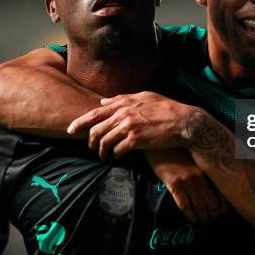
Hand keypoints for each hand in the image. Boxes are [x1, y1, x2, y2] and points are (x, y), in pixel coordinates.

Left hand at [68, 91, 199, 158]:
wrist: (184, 122)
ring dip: (101, 151)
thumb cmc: (167, 108)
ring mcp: (128, 127)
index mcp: (124, 102)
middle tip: (91, 148)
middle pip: (96, 130)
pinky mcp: (135, 141)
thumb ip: (123, 98)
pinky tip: (117, 157)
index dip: (80, 122)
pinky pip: (117, 150)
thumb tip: (103, 102)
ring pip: (104, 142)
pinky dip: (115, 155)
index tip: (71, 130)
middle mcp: (123, 114)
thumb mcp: (145, 96)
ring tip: (104, 156)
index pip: (95, 112)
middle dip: (90, 141)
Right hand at [144, 149, 229, 222]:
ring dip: (203, 217)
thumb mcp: (194, 156)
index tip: (224, 213)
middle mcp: (200, 175)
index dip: (224, 206)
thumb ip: (204, 168)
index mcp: (207, 168)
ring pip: (199, 206)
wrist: (158, 141)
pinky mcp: (174, 183)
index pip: (222, 192)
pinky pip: (184, 205)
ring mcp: (187, 180)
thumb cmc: (176, 148)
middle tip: (212, 220)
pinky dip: (190, 215)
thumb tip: (213, 184)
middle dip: (214, 215)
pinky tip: (192, 219)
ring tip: (203, 222)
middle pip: (213, 202)